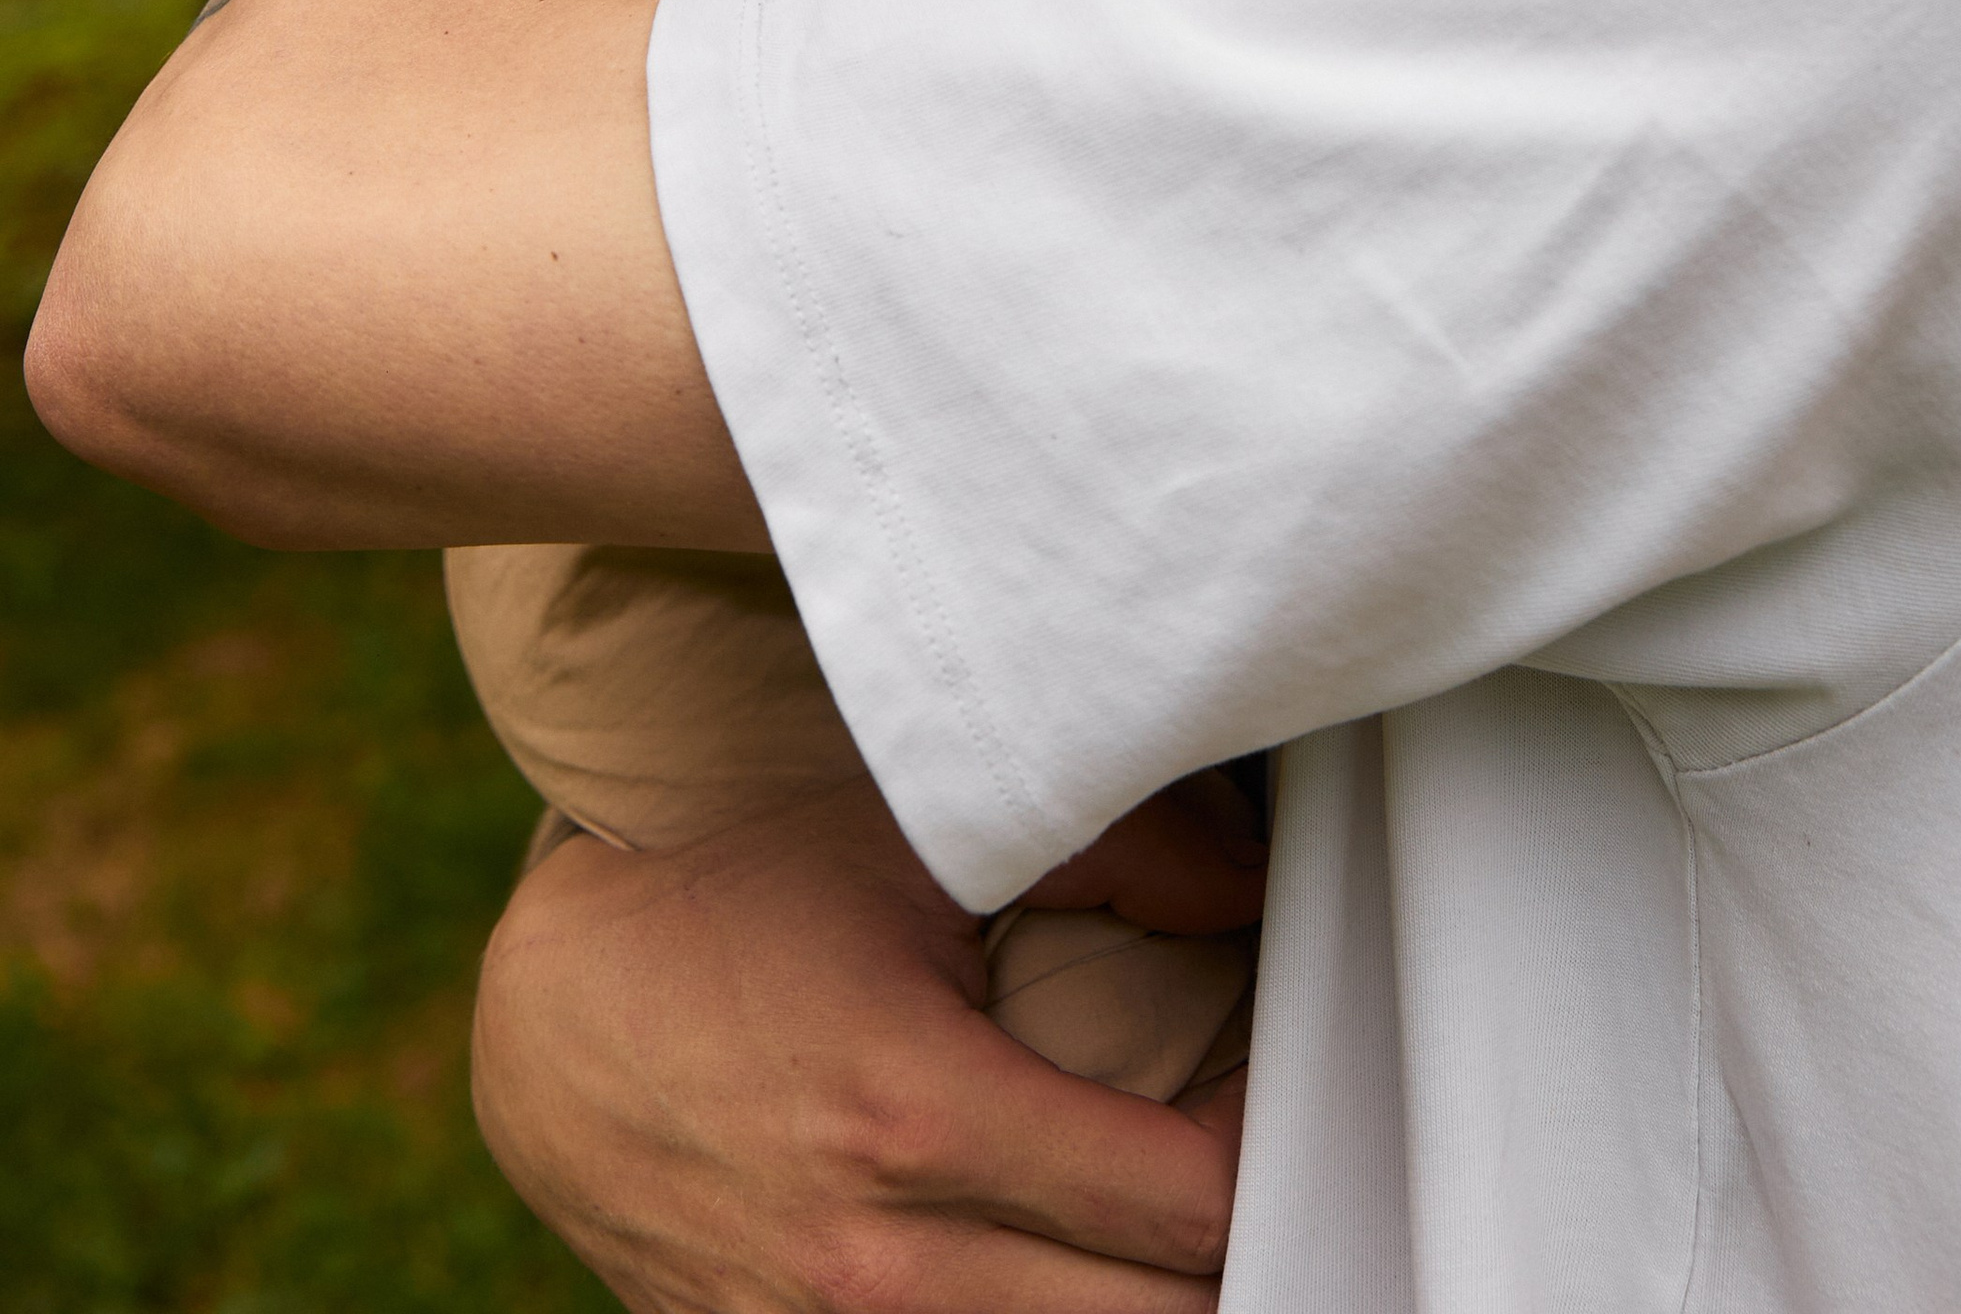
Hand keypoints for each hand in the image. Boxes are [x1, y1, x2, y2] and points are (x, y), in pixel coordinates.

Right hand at [471, 763, 1241, 1311]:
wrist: (550, 1006)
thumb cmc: (737, 893)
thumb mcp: (915, 832)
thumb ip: (1110, 845)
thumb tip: (1253, 883)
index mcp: (924, 1120)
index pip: (1186, 1207)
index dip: (1264, 1143)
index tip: (1271, 1073)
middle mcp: (877, 1266)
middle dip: (1224, 1242)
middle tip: (1237, 1142)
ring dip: (1135, 1300)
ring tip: (1153, 1214)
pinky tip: (1059, 1261)